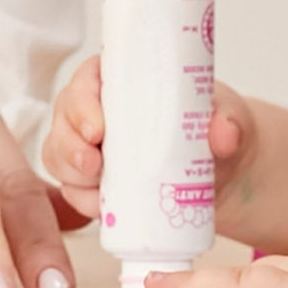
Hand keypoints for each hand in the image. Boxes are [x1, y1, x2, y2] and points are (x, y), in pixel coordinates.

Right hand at [43, 59, 262, 222]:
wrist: (220, 166)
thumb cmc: (213, 126)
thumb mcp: (227, 117)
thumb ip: (228, 121)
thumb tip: (224, 134)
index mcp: (123, 79)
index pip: (87, 79)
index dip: (83, 102)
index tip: (98, 129)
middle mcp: (98, 107)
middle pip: (64, 118)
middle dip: (70, 145)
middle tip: (94, 166)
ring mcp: (89, 142)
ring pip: (59, 154)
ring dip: (71, 174)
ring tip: (98, 192)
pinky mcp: (91, 176)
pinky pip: (71, 187)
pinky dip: (81, 199)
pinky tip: (99, 209)